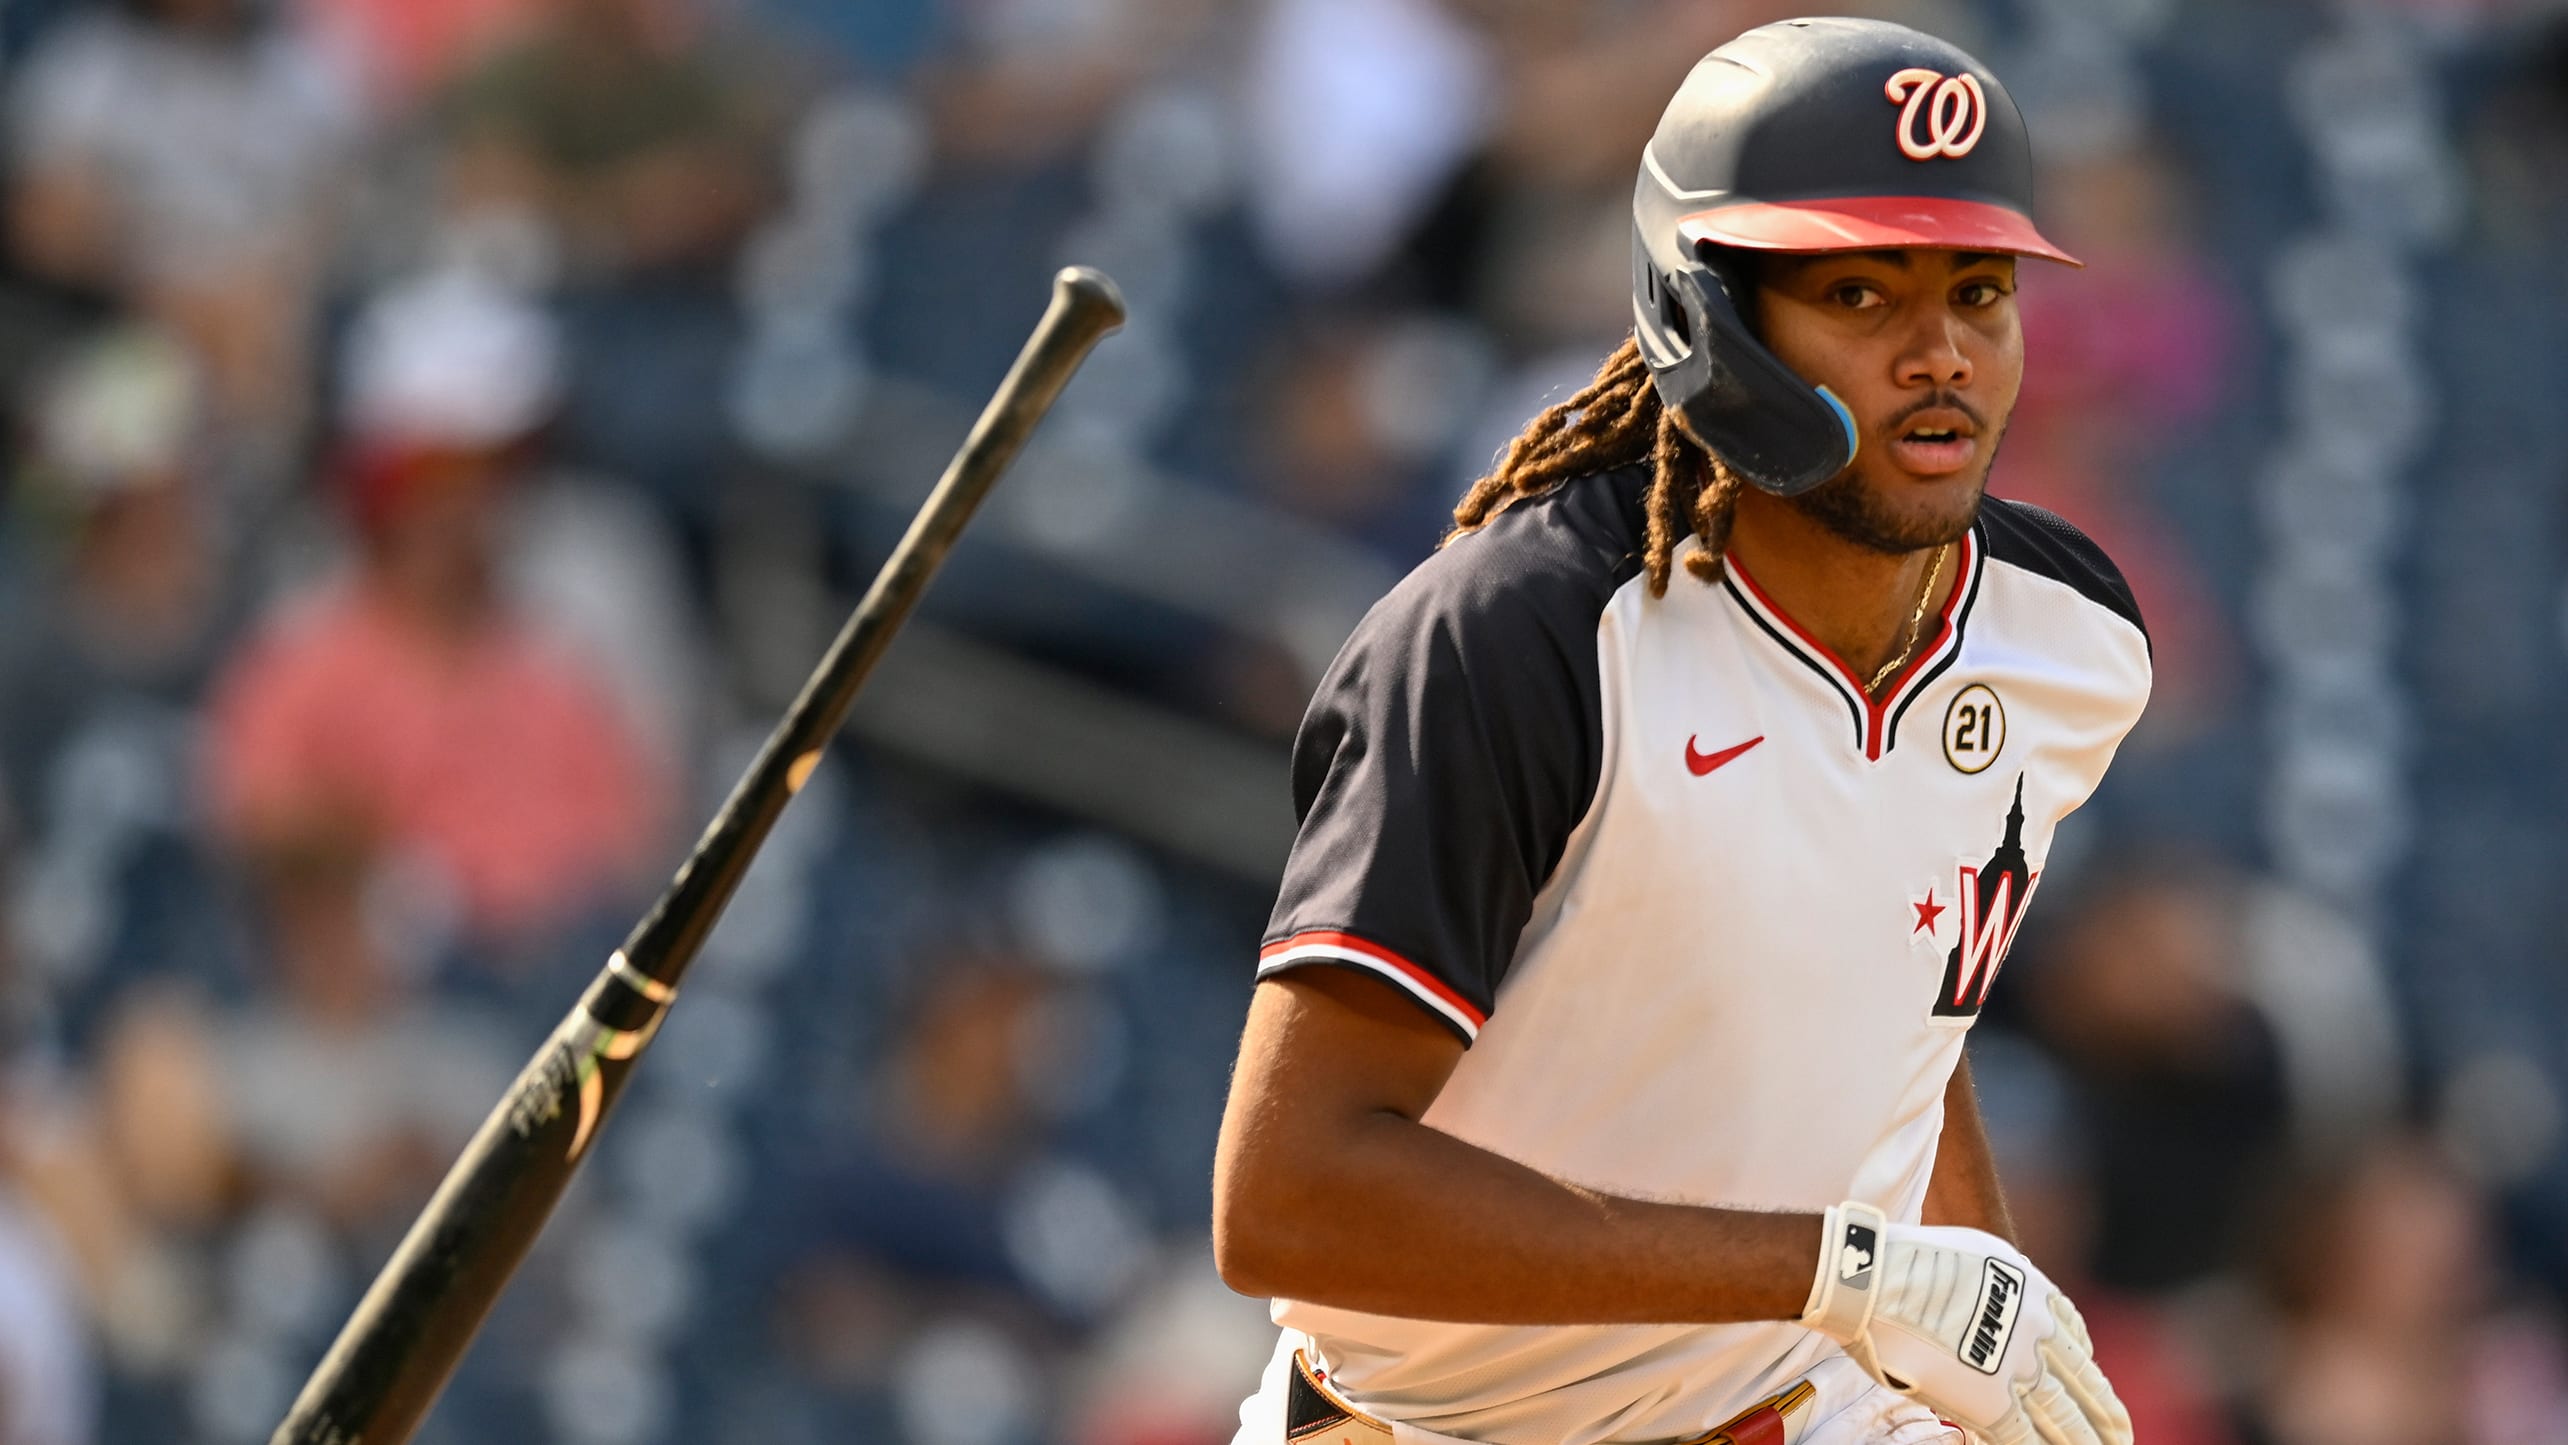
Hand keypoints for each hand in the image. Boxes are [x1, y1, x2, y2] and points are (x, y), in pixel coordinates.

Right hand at [1799, 1201, 2131, 1444]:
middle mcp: (2036, 1331)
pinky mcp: (1990, 1401)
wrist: (1876, 1276)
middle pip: (2084, 1383)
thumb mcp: (1974, 1256)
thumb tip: (1991, 1302)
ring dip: (2086, 1441)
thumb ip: (1995, 1285)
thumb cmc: (1905, 1259)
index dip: (2086, 1368)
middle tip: (2123, 1436)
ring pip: (2065, 1416)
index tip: (2093, 1386)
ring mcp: (2016, 1368)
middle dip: (2105, 1415)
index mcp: (2034, 1293)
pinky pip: (2028, 1437)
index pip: (2076, 1339)